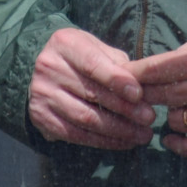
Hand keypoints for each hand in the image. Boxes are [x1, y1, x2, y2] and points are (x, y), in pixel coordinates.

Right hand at [27, 28, 156, 149]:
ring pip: (85, 118)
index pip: (93, 64)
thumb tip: (143, 85)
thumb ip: (117, 63)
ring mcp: (42, 94)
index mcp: (65, 44)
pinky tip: (123, 142)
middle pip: (91, 94)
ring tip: (141, 134)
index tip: (139, 94)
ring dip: (118, 130)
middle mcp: (49, 68)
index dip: (117, 80)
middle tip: (148, 118)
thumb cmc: (80, 56)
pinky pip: (76, 135)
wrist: (38, 67)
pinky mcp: (41, 118)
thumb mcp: (96, 48)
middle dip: (125, 109)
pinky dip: (103, 141)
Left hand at [133, 25, 186, 158]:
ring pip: (172, 119)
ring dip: (170, 114)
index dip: (134, 74)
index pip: (155, 68)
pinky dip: (176, 143)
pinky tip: (172, 137)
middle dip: (145, 94)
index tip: (123, 77)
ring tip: (178, 108)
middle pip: (158, 95)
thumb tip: (157, 61)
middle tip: (139, 95)